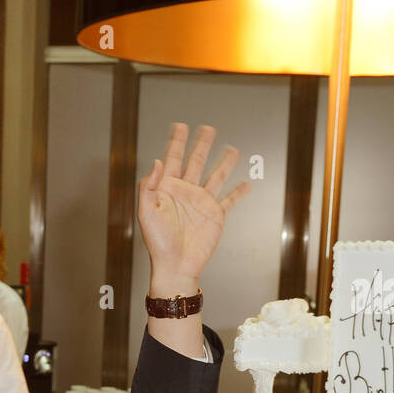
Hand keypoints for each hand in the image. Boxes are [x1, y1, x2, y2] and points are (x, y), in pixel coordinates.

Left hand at [138, 123, 248, 290]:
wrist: (176, 266)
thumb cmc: (158, 243)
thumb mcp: (147, 212)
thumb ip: (149, 186)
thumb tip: (157, 162)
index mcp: (168, 189)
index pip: (173, 159)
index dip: (176, 142)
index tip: (180, 126)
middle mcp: (186, 193)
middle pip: (196, 162)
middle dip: (201, 144)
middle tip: (207, 128)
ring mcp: (202, 203)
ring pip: (215, 176)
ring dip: (223, 162)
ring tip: (231, 148)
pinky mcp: (215, 215)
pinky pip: (230, 200)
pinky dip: (239, 192)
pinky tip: (246, 183)